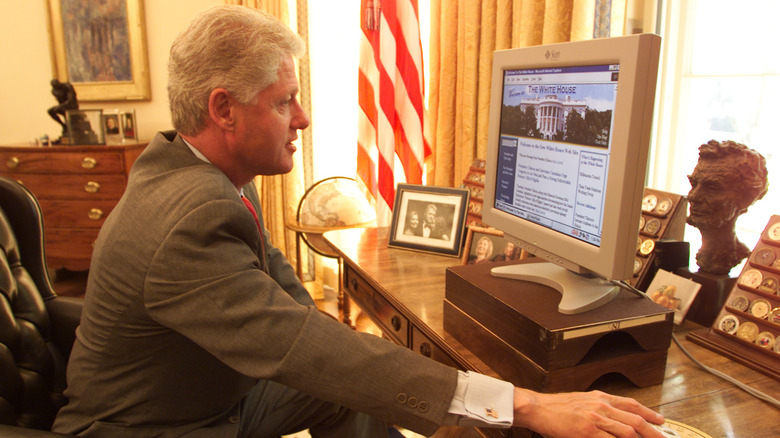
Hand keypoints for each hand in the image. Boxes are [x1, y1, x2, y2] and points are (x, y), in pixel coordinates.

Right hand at [512, 388, 664, 436]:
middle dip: (652, 432)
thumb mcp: (582, 401)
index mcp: (600, 398)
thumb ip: (600, 407)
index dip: (649, 413)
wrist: (538, 408)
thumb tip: (615, 417)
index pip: (631, 405)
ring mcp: (595, 419)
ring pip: (628, 431)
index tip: (660, 421)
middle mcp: (601, 406)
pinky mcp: (587, 432)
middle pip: (635, 419)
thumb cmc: (557, 407)